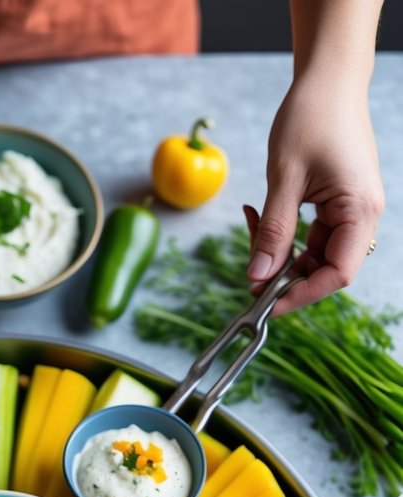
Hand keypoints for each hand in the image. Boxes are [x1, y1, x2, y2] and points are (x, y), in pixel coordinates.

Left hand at [246, 78, 383, 314]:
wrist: (327, 78)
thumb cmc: (312, 116)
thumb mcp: (284, 178)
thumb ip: (273, 232)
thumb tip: (258, 276)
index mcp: (360, 211)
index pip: (337, 274)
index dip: (302, 294)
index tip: (267, 302)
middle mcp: (362, 215)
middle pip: (325, 268)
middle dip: (285, 274)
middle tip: (248, 270)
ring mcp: (351, 210)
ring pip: (313, 253)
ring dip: (280, 252)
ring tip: (251, 227)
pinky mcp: (338, 203)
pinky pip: (310, 234)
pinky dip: (284, 233)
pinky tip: (259, 215)